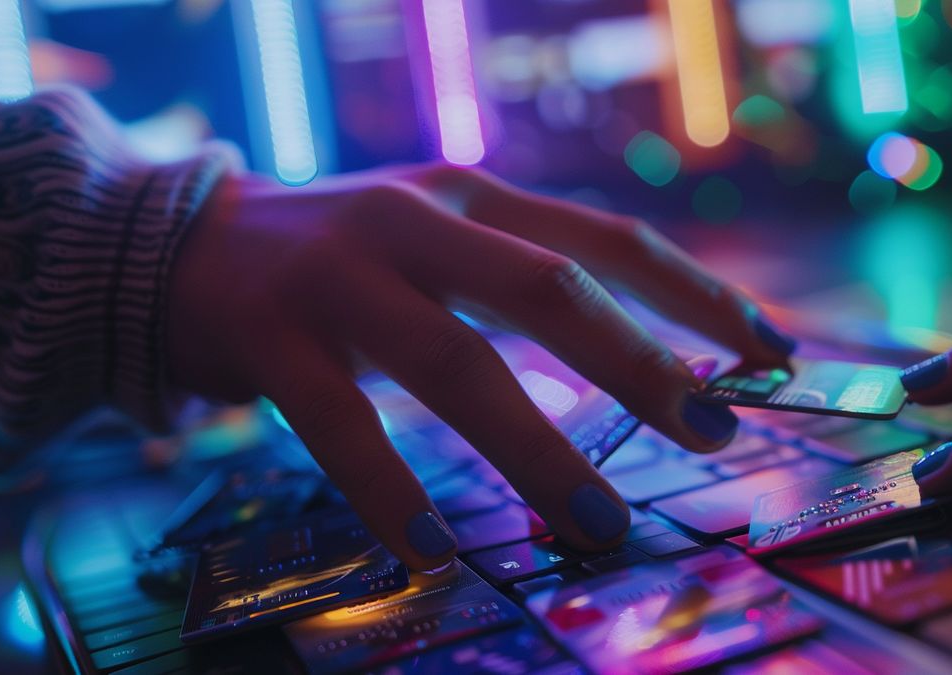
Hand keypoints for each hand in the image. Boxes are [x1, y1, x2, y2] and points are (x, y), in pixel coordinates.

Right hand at [167, 164, 794, 569]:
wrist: (181, 243)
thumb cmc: (339, 259)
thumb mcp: (438, 240)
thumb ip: (520, 277)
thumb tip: (644, 358)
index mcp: (471, 198)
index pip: (604, 238)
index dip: (693, 293)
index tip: (769, 349)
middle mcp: (416, 219)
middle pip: (547, 288)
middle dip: (637, 364)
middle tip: (712, 430)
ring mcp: (341, 273)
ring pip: (454, 362)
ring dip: (534, 449)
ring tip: (595, 526)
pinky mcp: (272, 333)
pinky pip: (342, 422)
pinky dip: (389, 489)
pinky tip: (429, 551)